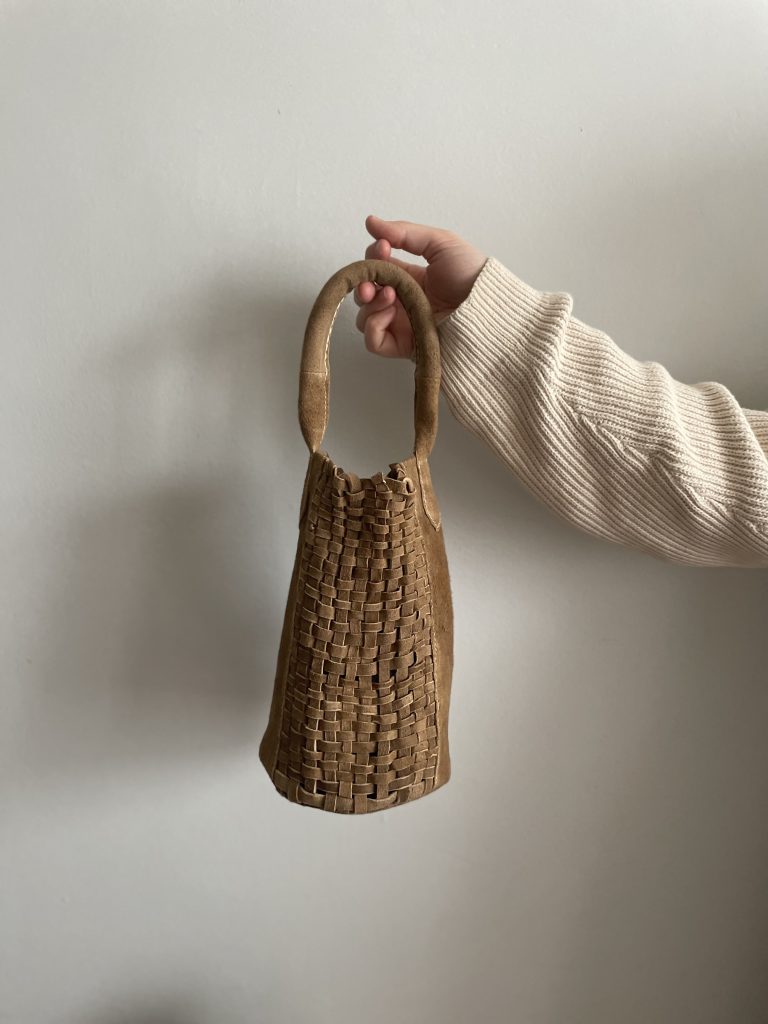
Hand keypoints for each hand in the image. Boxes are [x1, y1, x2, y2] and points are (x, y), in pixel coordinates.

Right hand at [354, 215, 486, 357]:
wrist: (488, 309)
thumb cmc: (471, 276)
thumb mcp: (441, 243)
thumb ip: (405, 233)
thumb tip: (371, 222)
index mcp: (411, 277)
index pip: (378, 268)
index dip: (373, 257)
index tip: (383, 248)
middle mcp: (403, 302)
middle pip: (366, 294)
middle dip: (363, 283)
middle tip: (372, 280)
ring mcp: (402, 325)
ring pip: (365, 318)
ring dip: (369, 303)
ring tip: (389, 296)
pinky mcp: (404, 346)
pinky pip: (374, 341)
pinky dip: (373, 325)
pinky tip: (389, 312)